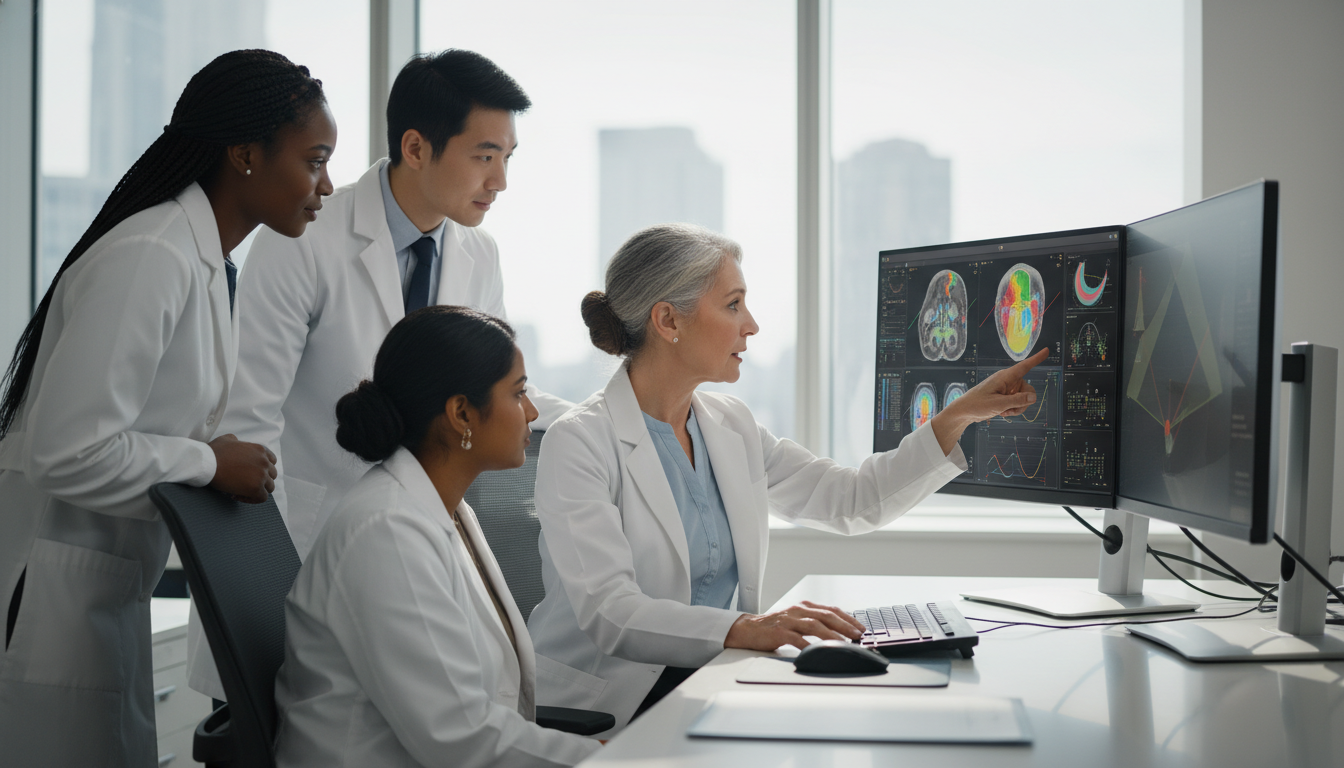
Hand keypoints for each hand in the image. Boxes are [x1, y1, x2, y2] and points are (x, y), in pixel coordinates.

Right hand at [208, 434, 276, 503]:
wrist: (207, 463)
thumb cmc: (213, 452)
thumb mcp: (227, 439)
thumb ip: (236, 440)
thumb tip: (235, 442)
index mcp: (260, 450)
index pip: (272, 461)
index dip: (263, 469)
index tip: (251, 473)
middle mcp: (264, 461)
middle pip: (272, 475)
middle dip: (261, 480)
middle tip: (245, 483)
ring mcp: (261, 475)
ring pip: (269, 487)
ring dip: (257, 490)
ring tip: (241, 491)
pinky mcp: (256, 487)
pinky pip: (262, 498)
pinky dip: (251, 499)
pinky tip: (237, 496)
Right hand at [723, 600, 864, 651]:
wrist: (748, 629)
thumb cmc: (774, 627)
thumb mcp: (796, 620)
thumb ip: (814, 623)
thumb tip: (838, 634)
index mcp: (804, 607)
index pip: (831, 610)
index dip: (847, 618)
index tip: (860, 627)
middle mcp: (798, 611)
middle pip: (826, 616)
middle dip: (844, 625)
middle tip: (858, 635)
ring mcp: (789, 621)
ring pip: (814, 625)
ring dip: (831, 635)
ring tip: (844, 643)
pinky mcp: (779, 632)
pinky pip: (797, 639)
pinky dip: (809, 646)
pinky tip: (818, 652)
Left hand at [930, 347, 1047, 453]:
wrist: (965, 412)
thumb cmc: (977, 404)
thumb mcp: (998, 404)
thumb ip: (1017, 401)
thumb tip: (1034, 396)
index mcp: (1005, 377)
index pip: (1024, 366)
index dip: (1036, 358)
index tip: (1047, 350)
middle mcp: (1008, 381)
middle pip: (1029, 390)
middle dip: (1024, 402)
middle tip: (1009, 409)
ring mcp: (1008, 389)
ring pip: (1025, 399)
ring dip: (1018, 408)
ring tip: (1004, 411)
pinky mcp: (1006, 397)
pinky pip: (1018, 403)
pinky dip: (1014, 409)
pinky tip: (1002, 413)